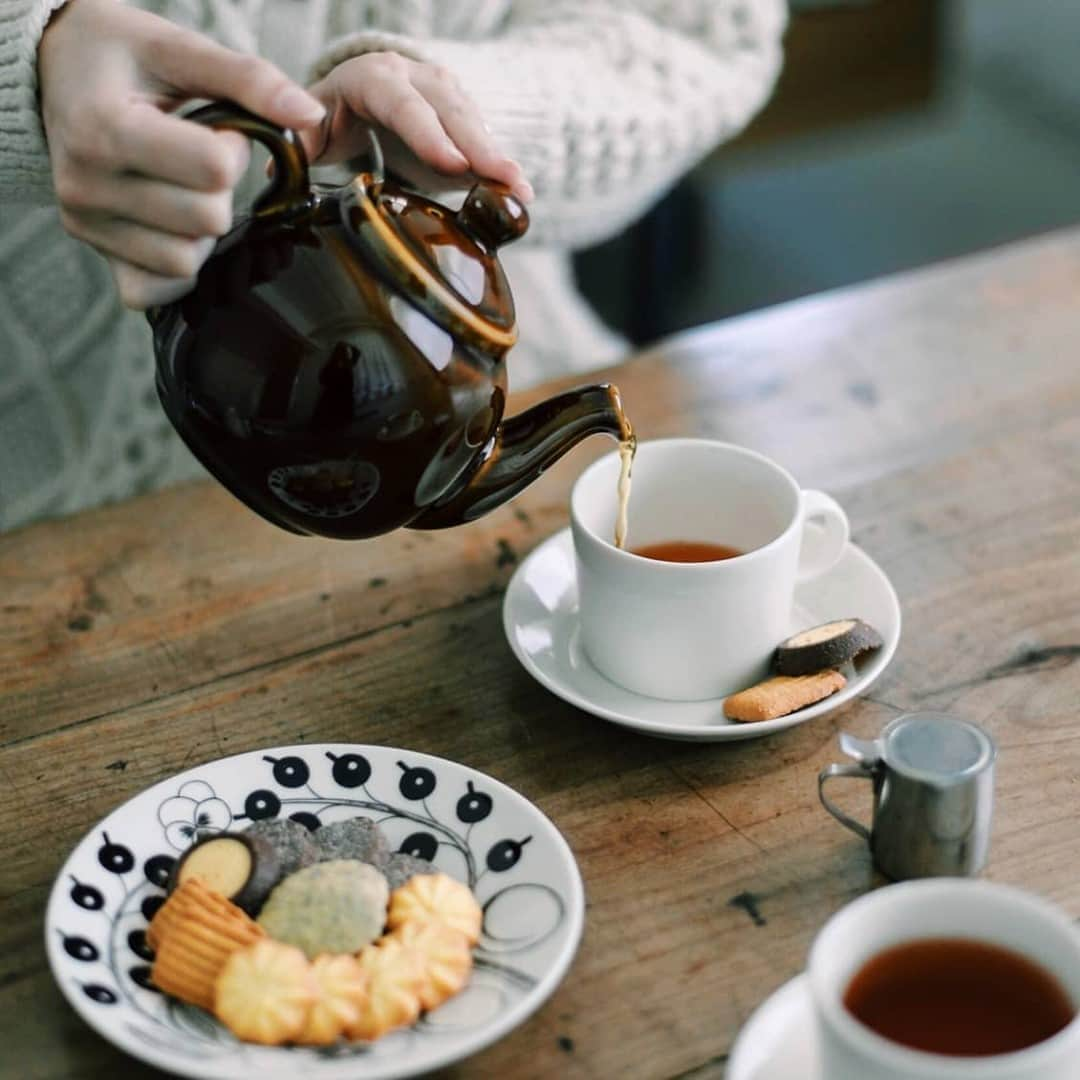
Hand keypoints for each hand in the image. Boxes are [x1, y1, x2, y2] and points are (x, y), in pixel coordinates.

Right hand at [38, 0, 325, 308]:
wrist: (54, 72)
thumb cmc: (118, 57)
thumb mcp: (178, 48)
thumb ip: (249, 79)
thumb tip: (310, 116)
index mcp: (104, 128)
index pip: (213, 171)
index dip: (234, 150)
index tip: (219, 130)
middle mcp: (87, 184)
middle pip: (207, 222)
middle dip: (221, 191)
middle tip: (200, 159)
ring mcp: (87, 224)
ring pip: (186, 262)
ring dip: (203, 231)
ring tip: (183, 188)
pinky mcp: (96, 252)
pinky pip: (153, 292)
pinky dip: (178, 268)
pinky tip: (176, 228)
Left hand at [301, 52, 532, 203]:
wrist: (364, 98)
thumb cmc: (336, 118)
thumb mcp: (313, 127)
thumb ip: (300, 146)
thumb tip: (274, 165)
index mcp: (371, 78)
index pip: (399, 101)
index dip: (426, 132)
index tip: (450, 163)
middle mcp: (413, 78)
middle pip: (448, 108)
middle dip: (477, 146)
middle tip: (502, 179)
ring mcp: (443, 95)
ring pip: (473, 121)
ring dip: (498, 157)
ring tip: (519, 191)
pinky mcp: (463, 119)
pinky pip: (484, 141)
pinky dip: (501, 167)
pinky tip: (520, 193)